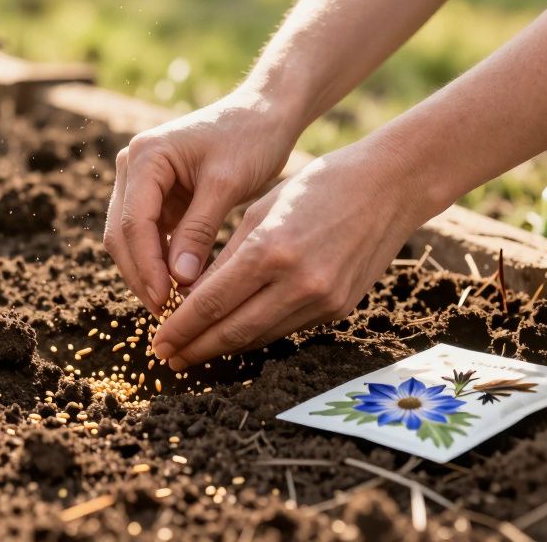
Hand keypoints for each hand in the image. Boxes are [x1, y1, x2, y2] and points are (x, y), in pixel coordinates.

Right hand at [103, 91, 297, 312]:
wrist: (265, 113)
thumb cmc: (251, 139)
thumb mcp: (226, 185)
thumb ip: (198, 231)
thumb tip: (178, 281)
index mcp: (145, 156)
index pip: (133, 223)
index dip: (146, 267)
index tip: (165, 302)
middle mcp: (133, 166)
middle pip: (121, 234)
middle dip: (141, 275)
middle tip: (165, 313)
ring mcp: (141, 181)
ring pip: (130, 239)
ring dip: (148, 272)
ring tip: (172, 307)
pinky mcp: (157, 195)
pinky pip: (149, 236)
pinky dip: (160, 261)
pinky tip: (179, 287)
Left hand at [149, 141, 441, 370]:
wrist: (389, 188)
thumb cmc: (317, 187)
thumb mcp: (261, 212)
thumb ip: (226, 258)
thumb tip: (190, 297)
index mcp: (270, 250)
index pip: (211, 303)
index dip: (181, 328)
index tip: (158, 342)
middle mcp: (298, 282)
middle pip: (233, 331)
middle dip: (196, 348)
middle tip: (167, 358)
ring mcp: (322, 301)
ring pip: (260, 337)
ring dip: (224, 348)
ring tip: (195, 352)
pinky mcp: (339, 310)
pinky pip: (287, 329)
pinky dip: (257, 334)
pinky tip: (235, 335)